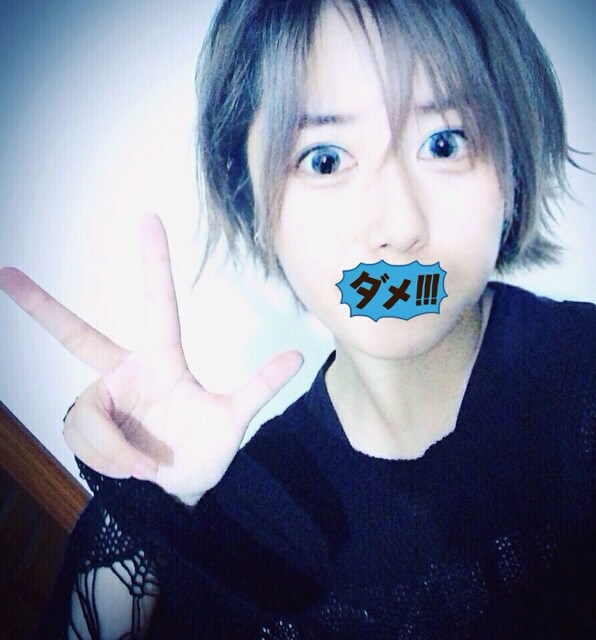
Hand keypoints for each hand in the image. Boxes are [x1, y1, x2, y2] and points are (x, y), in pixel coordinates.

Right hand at [0, 214, 302, 501]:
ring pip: (88, 417)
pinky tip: (133, 469)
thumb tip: (298, 355)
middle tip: (4, 273)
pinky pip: (85, 440)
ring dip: (118, 450)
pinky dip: (111, 460)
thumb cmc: (204, 450)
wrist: (180, 490)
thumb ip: (259, 387)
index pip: (157, 302)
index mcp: (162, 359)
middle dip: (41, 306)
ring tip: (150, 466)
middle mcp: (126, 372)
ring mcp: (103, 400)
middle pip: (77, 336)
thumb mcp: (232, 419)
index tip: (149, 218)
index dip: (153, 261)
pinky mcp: (87, 427)